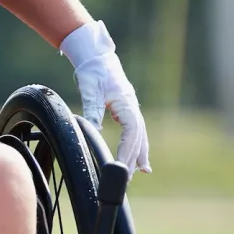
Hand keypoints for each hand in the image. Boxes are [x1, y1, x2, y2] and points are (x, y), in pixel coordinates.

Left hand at [60, 21, 151, 173]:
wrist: (96, 55)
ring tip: (143, 171)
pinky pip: (134, 131)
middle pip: (138, 137)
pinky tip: (137, 155)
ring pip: (139, 135)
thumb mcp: (90, 89)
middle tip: (129, 177)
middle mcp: (132, 107)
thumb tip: (94, 129)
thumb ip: (93, 109)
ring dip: (140, 153)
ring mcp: (130, 108)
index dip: (128, 150)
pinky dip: (136, 144)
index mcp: (126, 103)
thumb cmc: (93, 70)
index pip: (132, 132)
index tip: (121, 165)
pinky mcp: (125, 109)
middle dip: (134, 157)